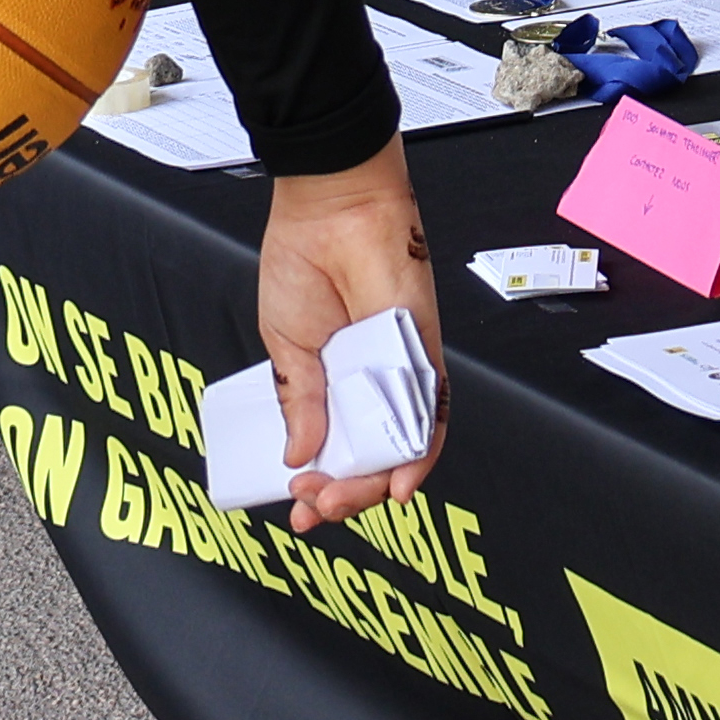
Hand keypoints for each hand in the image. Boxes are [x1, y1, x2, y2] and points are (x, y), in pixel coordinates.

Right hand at [254, 148, 444, 533]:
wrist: (331, 214)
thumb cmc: (304, 260)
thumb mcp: (286, 346)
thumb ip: (300, 403)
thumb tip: (298, 454)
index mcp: (331, 380)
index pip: (333, 449)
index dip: (319, 484)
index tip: (298, 505)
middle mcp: (369, 382)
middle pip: (369, 459)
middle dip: (343, 493)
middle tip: (314, 501)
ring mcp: (398, 373)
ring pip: (400, 449)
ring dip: (373, 484)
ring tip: (339, 497)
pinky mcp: (426, 356)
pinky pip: (433, 415)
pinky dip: (420, 455)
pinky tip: (399, 483)